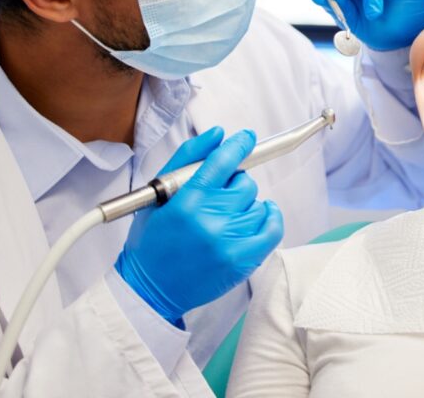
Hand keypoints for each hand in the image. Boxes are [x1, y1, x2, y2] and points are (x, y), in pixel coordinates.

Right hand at [115, 127, 283, 322]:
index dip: (238, 145)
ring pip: (259, 204)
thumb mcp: (157, 193)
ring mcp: (229, 242)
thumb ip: (188, 158)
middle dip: (233, 185)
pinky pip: (273, 228)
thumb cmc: (152, 240)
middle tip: (216, 198)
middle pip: (244, 183)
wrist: (150, 290)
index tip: (246, 138)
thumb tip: (219, 133)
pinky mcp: (243, 261)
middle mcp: (210, 220)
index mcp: (186, 201)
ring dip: (246, 206)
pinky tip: (256, 217)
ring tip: (224, 218)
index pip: (223, 161)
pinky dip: (269, 218)